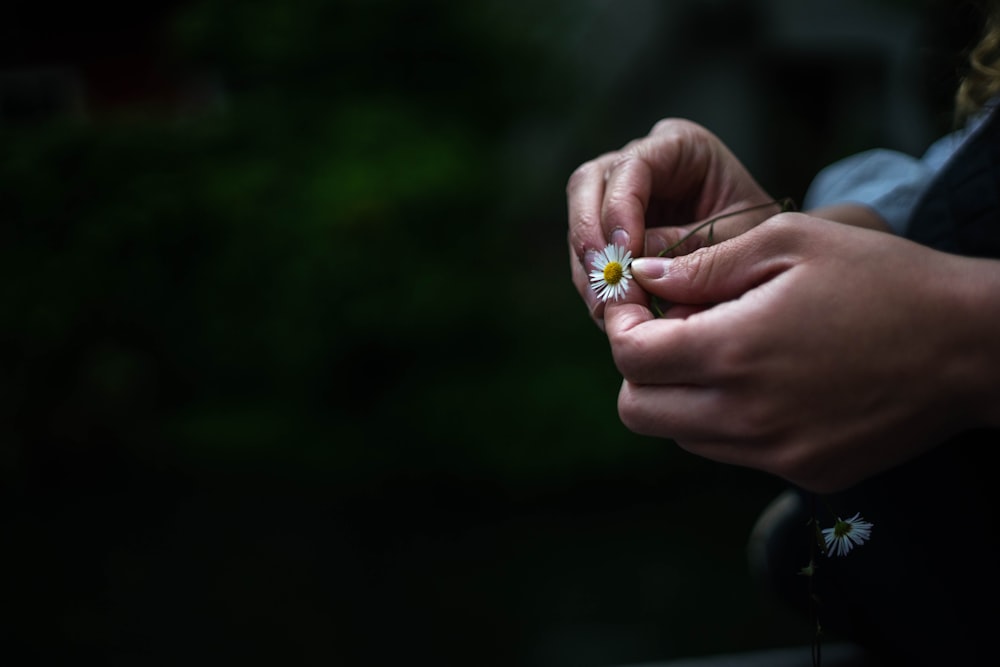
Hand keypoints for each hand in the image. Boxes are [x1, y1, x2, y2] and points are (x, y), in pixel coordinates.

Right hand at [567, 118, 775, 328]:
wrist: (766, 259)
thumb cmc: (759, 240)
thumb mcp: (736, 242)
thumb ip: (688, 250)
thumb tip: (632, 266)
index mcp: (681, 147)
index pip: (631, 166)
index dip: (619, 209)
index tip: (626, 254)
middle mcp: (643, 162)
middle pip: (588, 182)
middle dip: (589, 233)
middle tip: (603, 277)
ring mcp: (620, 194)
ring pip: (581, 218)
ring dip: (586, 265)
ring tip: (605, 305)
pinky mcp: (611, 229)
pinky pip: (587, 251)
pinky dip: (593, 281)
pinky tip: (608, 309)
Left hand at [604, 213, 994, 492]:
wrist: (972, 346)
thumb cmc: (883, 279)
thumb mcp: (791, 242)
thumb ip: (704, 263)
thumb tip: (642, 275)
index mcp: (734, 351)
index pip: (629, 358)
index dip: (621, 325)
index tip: (636, 303)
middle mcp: (746, 416)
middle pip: (638, 410)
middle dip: (639, 368)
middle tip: (672, 330)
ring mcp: (776, 453)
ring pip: (682, 434)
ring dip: (682, 394)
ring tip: (727, 349)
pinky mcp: (806, 473)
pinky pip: (734, 453)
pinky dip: (727, 420)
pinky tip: (768, 380)